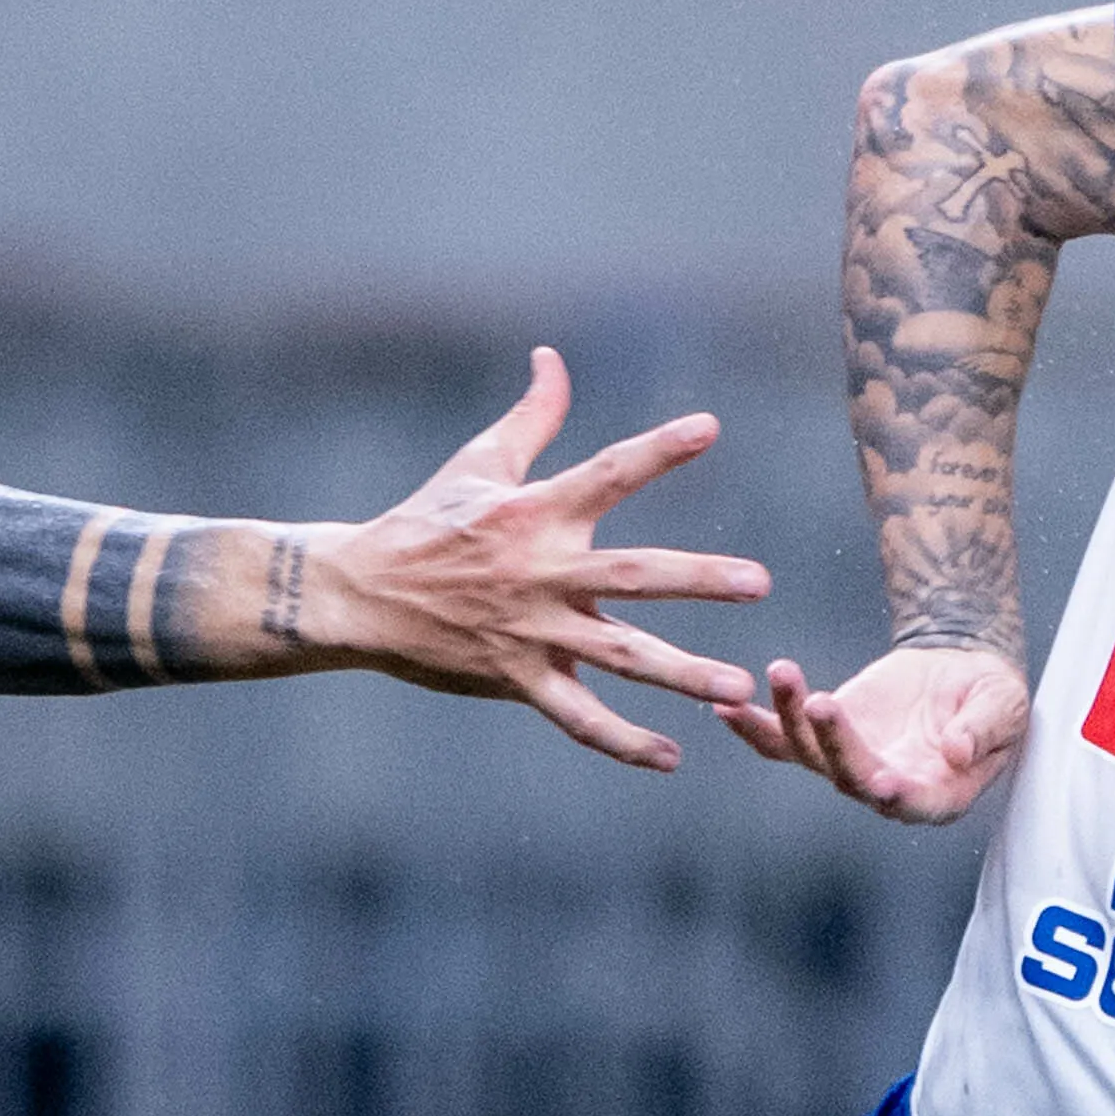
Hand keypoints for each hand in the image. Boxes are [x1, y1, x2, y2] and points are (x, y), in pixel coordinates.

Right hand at [317, 348, 766, 769]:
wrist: (356, 595)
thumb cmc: (425, 524)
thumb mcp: (477, 464)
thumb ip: (532, 417)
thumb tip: (552, 357)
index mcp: (536, 513)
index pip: (608, 473)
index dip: (658, 450)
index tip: (710, 428)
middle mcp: (542, 572)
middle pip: (632, 575)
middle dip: (697, 578)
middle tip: (759, 582)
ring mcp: (532, 630)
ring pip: (619, 656)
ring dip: (681, 673)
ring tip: (739, 689)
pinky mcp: (517, 678)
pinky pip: (577, 716)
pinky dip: (621, 741)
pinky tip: (670, 758)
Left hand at [718, 647, 1030, 822]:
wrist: (959, 671)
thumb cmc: (991, 694)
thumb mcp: (1004, 705)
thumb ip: (984, 729)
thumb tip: (957, 751)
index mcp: (939, 794)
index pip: (914, 803)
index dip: (897, 795)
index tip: (882, 778)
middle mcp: (887, 790)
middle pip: (852, 778)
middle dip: (835, 743)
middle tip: (824, 703)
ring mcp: (849, 766)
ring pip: (811, 753)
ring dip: (791, 716)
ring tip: (785, 672)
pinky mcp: (822, 737)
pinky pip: (781, 740)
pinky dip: (753, 727)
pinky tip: (726, 708)